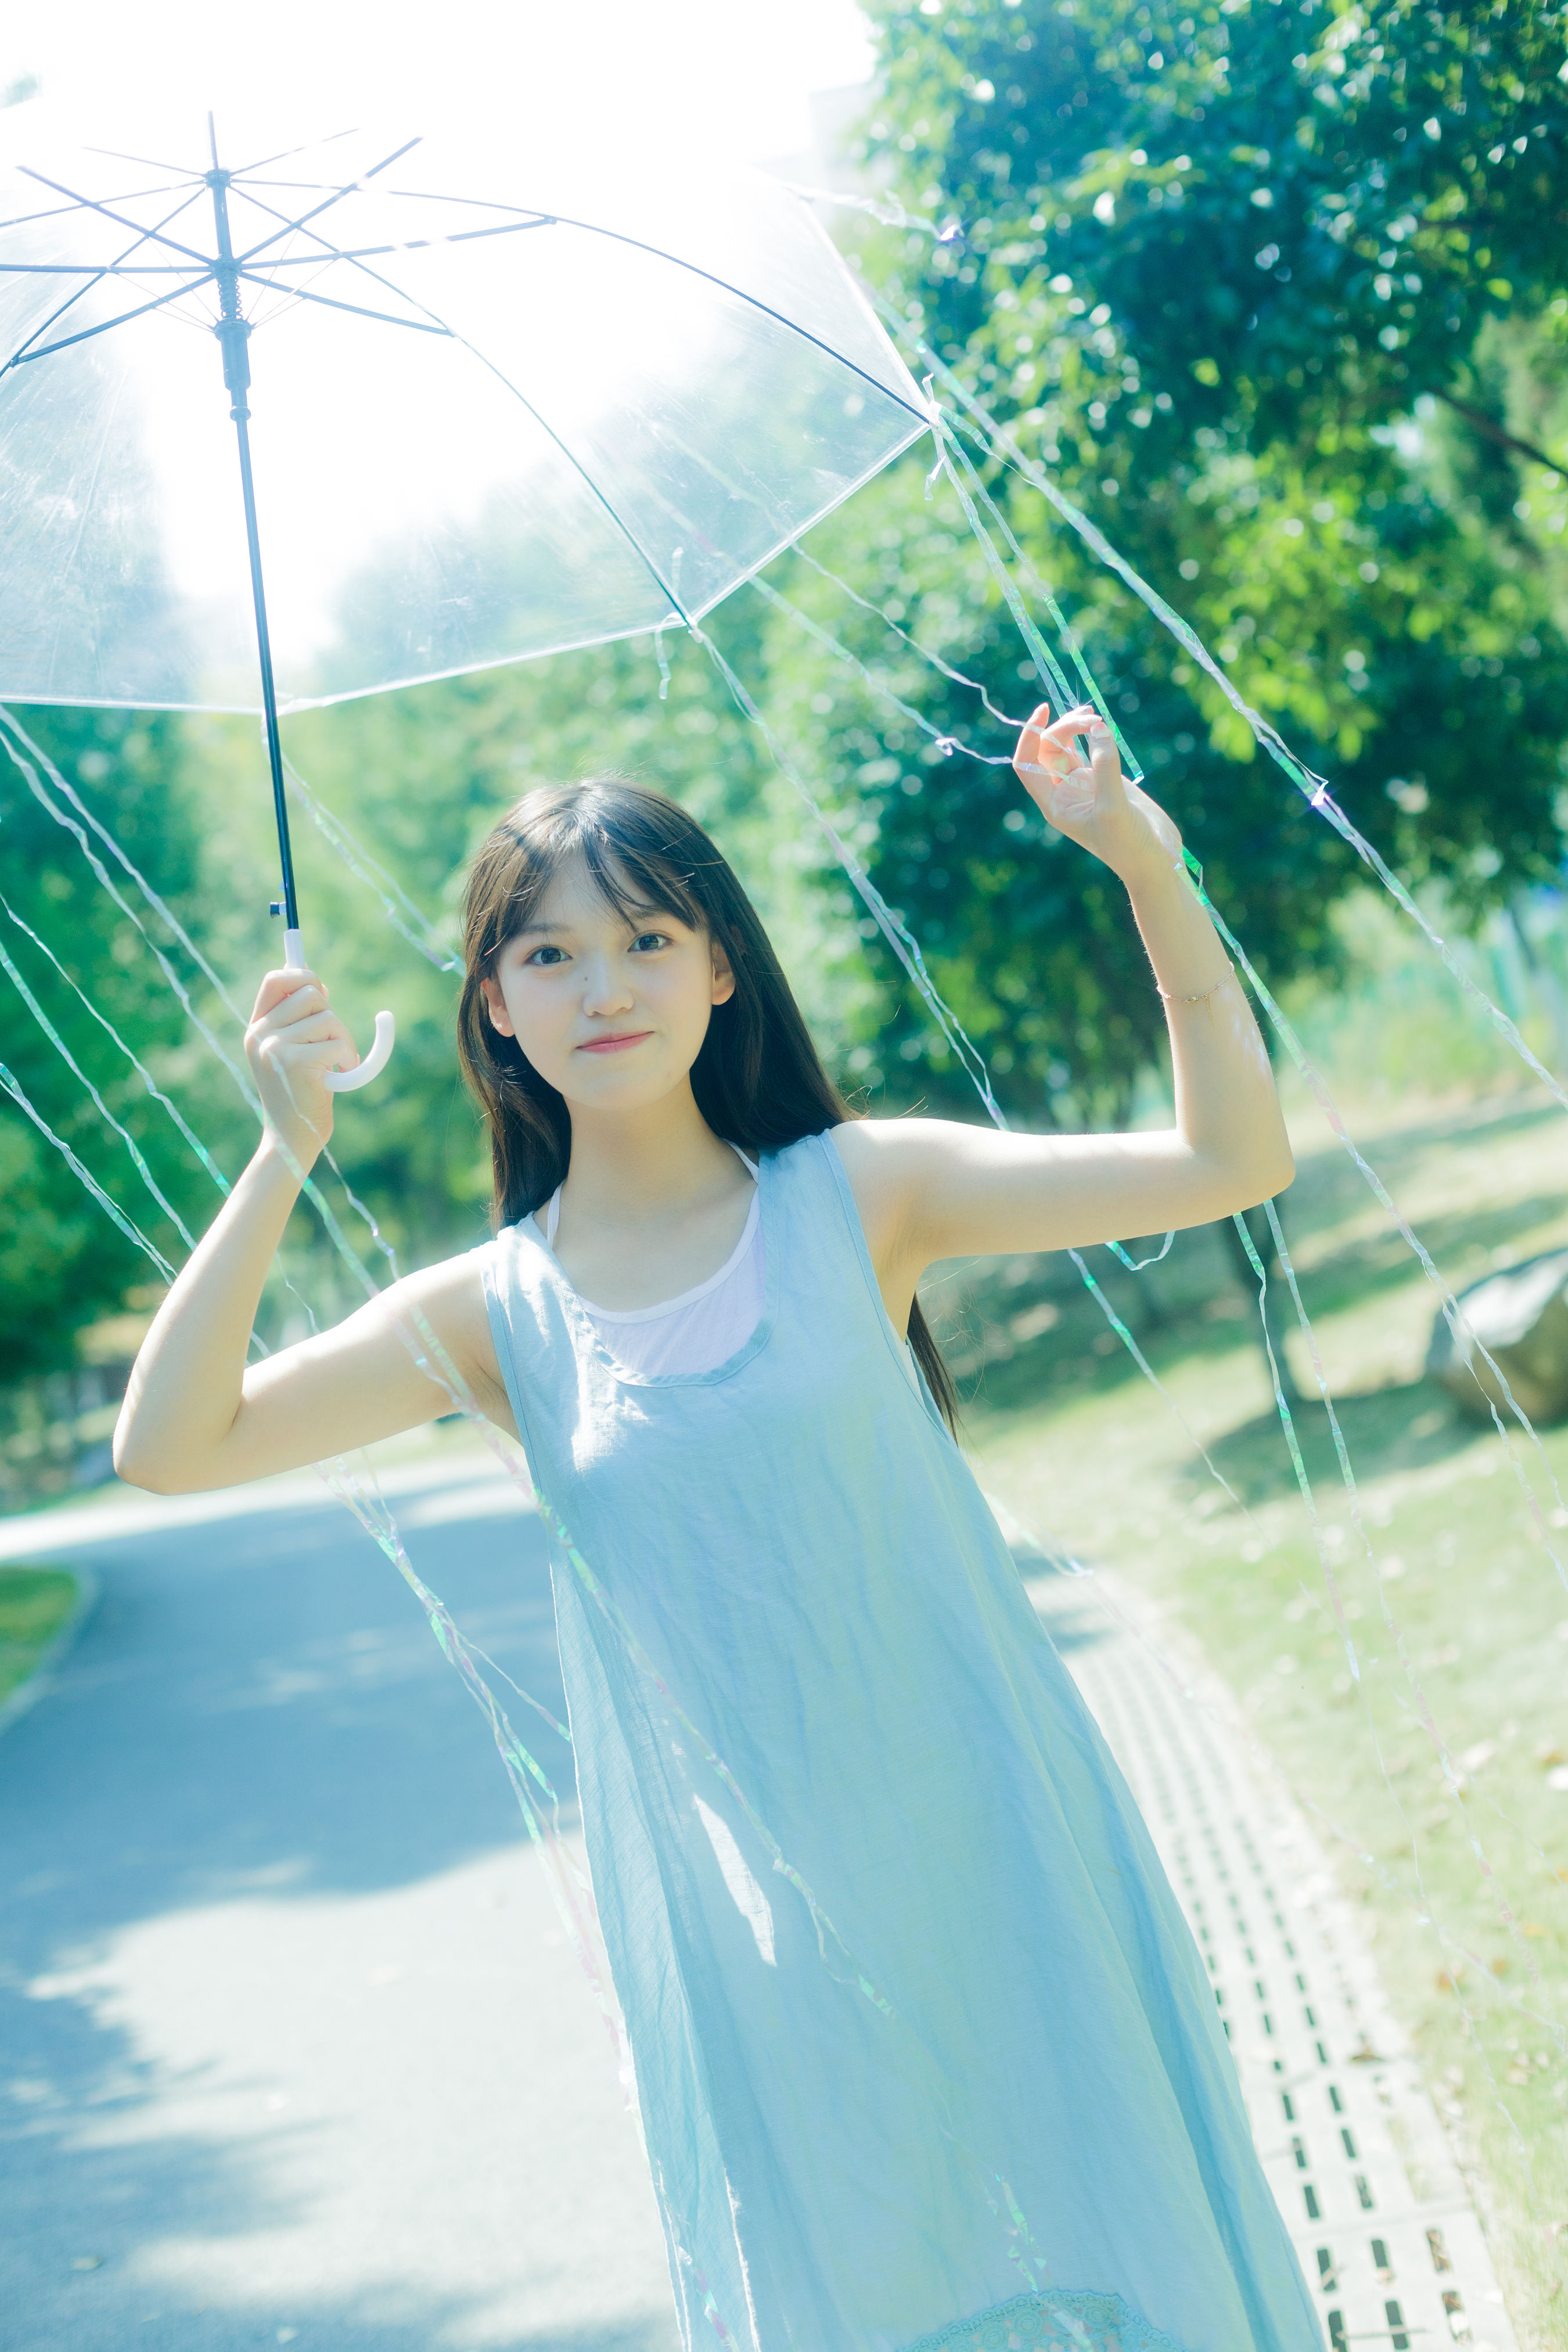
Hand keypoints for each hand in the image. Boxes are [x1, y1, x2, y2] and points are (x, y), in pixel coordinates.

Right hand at [244, 966, 359, 1167]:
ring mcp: (274, 1047)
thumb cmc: (301, 1095)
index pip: (276, 980)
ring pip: (327, 1017)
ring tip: (337, 1063)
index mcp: (257, 1028)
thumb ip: (298, 1021)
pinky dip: (348, 1057)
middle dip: (331, 1014)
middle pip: (309, 993)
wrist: (292, 1138)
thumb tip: (316, 983)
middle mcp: (260, 1034)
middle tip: (334, 1042)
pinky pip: (337, 1042)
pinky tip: (340, 1075)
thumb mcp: (293, 1052)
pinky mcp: (294, 1062)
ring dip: (343, 1039)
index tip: (321, 989)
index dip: (302, 975)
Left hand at [1013, 702, 1183, 884]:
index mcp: (1054, 804)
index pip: (1026, 764)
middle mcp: (1063, 793)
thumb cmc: (1128, 844)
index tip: (1044, 710)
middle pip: (1048, 749)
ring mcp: (1083, 785)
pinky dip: (1093, 734)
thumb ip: (1104, 767)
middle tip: (1093, 719)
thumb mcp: (1113, 807)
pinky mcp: (1104, 779)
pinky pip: (1090, 749)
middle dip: (1065, 727)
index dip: (1029, 736)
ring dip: (1076, 726)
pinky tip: (1101, 725)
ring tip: (1095, 716)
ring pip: (1066, 746)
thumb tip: (1097, 728)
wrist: (1154, 860)